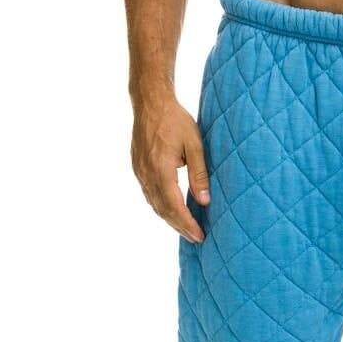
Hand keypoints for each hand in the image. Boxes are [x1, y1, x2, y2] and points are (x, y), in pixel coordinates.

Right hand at [131, 90, 209, 241]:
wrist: (150, 102)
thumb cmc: (175, 120)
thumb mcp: (194, 144)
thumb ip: (199, 173)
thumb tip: (205, 200)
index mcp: (161, 169)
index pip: (174, 206)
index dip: (187, 224)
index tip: (200, 236)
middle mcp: (146, 174)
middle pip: (162, 210)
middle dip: (180, 226)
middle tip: (196, 238)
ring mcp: (139, 171)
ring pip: (154, 204)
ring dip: (169, 219)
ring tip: (186, 228)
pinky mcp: (137, 167)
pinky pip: (148, 194)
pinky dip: (160, 206)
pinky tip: (171, 209)